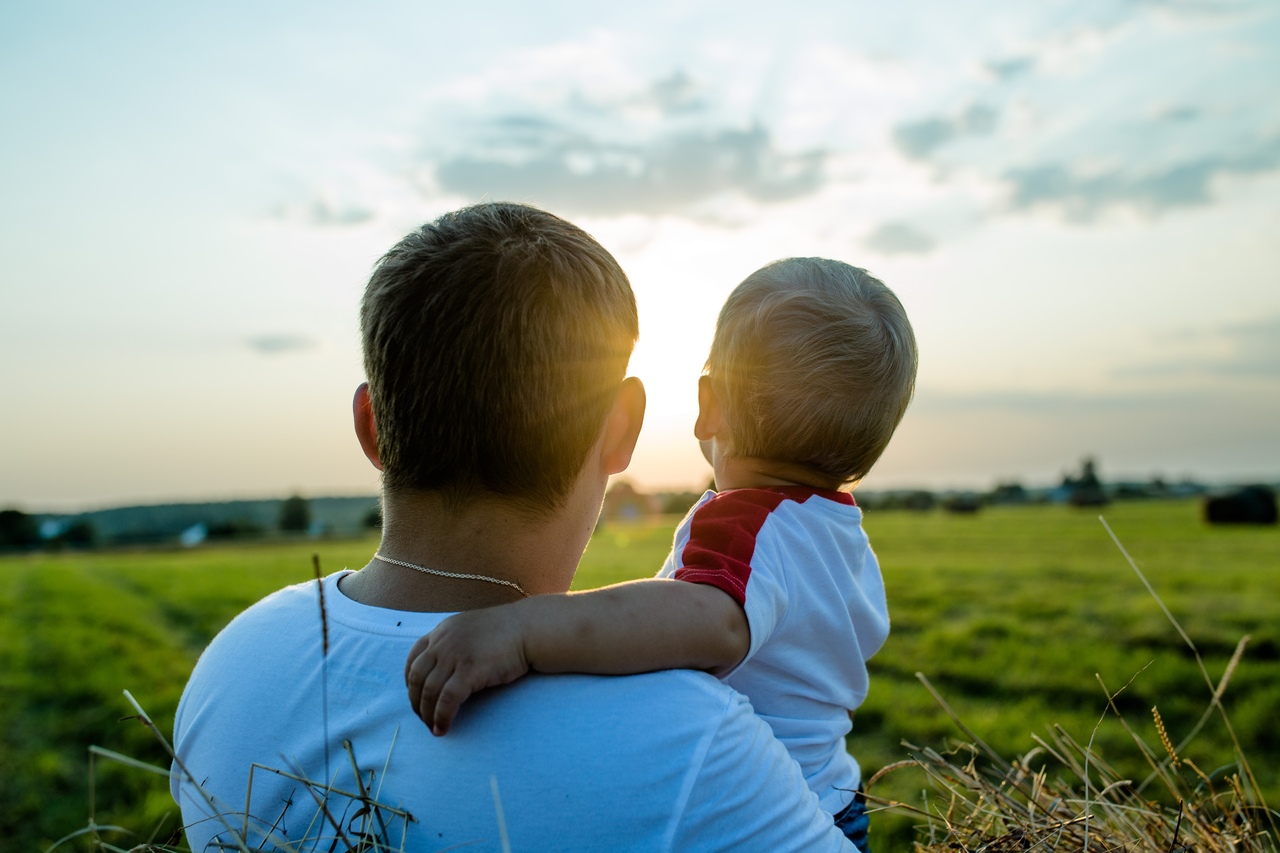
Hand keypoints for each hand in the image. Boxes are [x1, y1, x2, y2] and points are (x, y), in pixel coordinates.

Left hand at [405, 606, 529, 735]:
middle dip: (416, 702)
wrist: (530, 629)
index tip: (416, 696)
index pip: (414, 658)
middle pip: (417, 677)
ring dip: (427, 714)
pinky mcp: (469, 671)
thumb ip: (455, 642)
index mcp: (443, 630)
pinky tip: (443, 728)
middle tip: (423, 718)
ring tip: (433, 728)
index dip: (410, 681)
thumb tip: (446, 666)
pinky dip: (441, 717)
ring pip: (429, 691)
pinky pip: (447, 700)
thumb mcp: (472, 630)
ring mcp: (455, 655)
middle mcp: (444, 641)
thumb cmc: (507, 632)